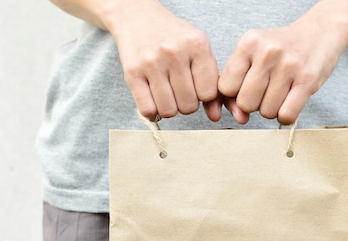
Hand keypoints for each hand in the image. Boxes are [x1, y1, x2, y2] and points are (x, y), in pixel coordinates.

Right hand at [104, 0, 220, 119]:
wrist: (137, 17)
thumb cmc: (172, 37)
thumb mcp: (197, 51)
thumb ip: (211, 83)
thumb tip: (215, 116)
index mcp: (197, 45)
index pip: (209, 93)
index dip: (203, 96)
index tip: (196, 87)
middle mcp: (175, 52)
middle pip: (189, 105)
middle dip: (186, 103)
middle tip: (179, 90)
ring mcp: (152, 62)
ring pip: (169, 110)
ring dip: (169, 108)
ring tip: (167, 93)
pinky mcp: (132, 72)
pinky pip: (147, 109)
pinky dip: (152, 110)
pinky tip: (153, 98)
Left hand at [218, 8, 347, 124]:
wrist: (319, 32)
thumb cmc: (281, 49)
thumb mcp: (253, 55)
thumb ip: (238, 84)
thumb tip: (239, 117)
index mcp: (248, 43)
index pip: (226, 88)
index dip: (235, 95)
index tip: (247, 88)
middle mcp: (267, 51)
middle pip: (245, 103)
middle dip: (254, 104)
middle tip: (266, 91)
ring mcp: (288, 65)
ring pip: (266, 112)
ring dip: (272, 109)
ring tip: (281, 92)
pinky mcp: (308, 79)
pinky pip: (287, 114)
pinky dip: (287, 116)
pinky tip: (290, 102)